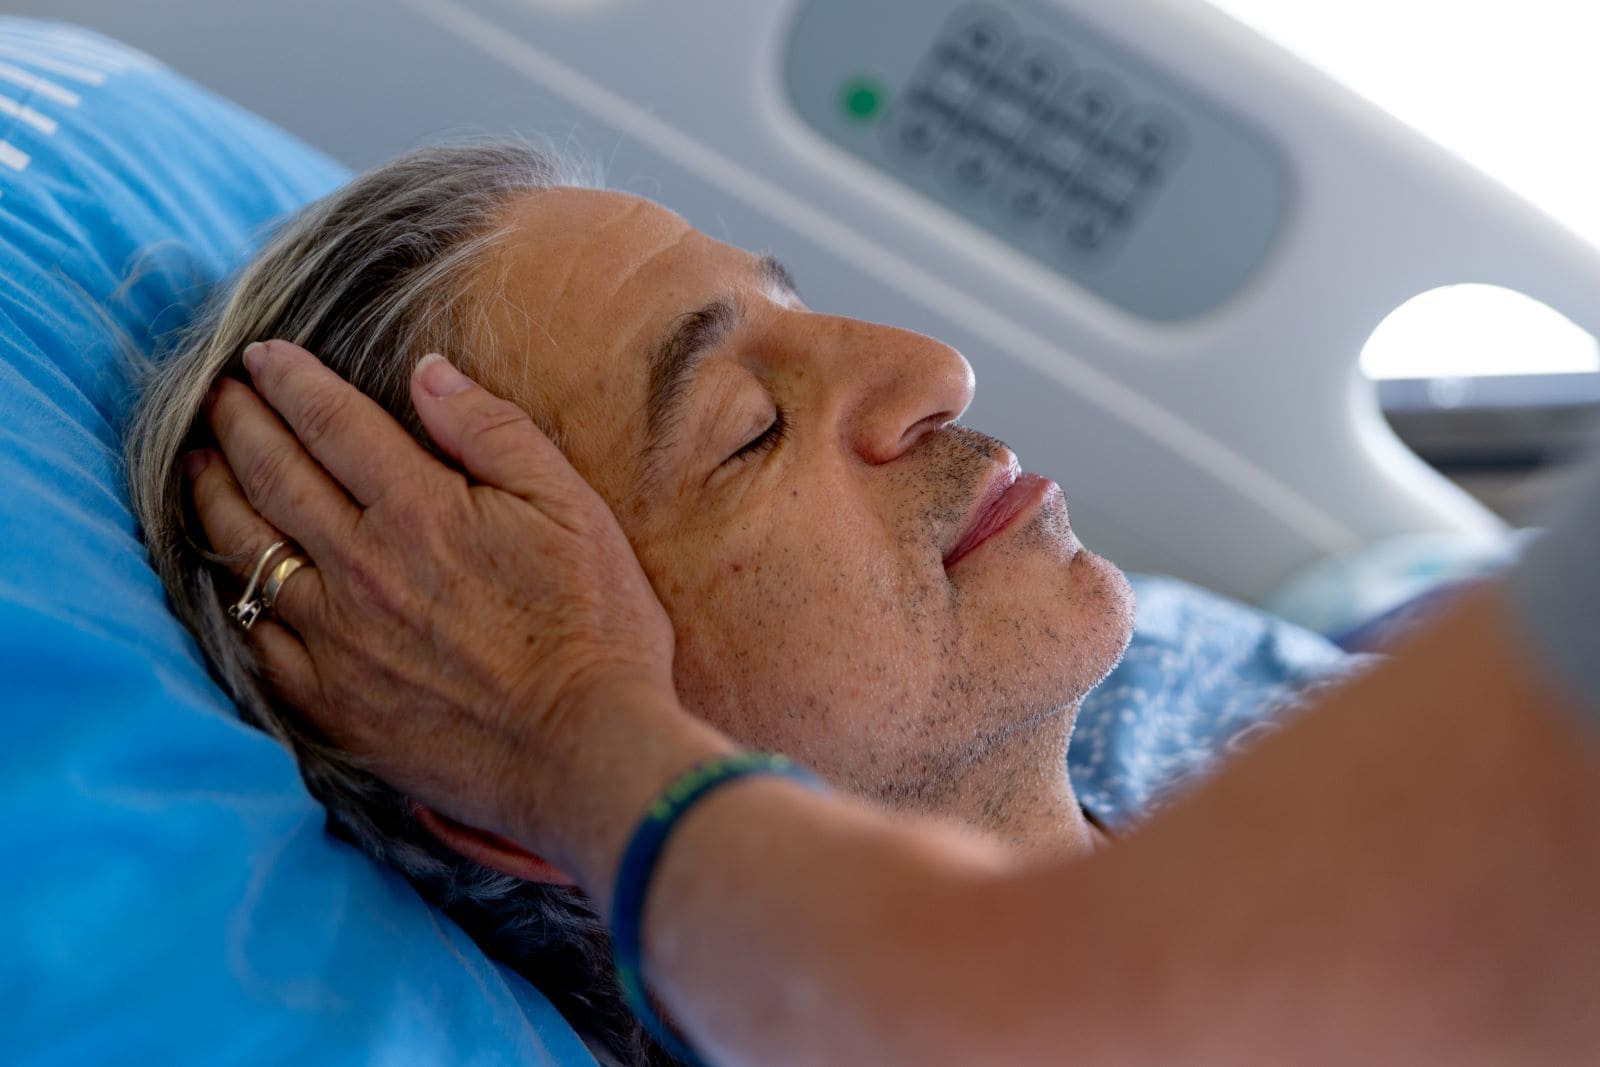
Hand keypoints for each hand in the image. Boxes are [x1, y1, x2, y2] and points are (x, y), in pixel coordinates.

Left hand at [188, 341, 682, 852]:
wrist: (582, 749)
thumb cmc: (593, 626)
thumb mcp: (571, 507)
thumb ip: (495, 432)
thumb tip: (429, 374)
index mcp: (418, 508)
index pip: (331, 423)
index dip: (290, 382)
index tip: (262, 357)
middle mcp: (360, 566)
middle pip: (274, 477)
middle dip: (237, 425)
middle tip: (217, 396)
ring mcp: (336, 638)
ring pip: (248, 553)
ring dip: (214, 499)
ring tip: (198, 469)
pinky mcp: (331, 702)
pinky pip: (257, 639)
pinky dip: (231, 595)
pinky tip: (227, 577)